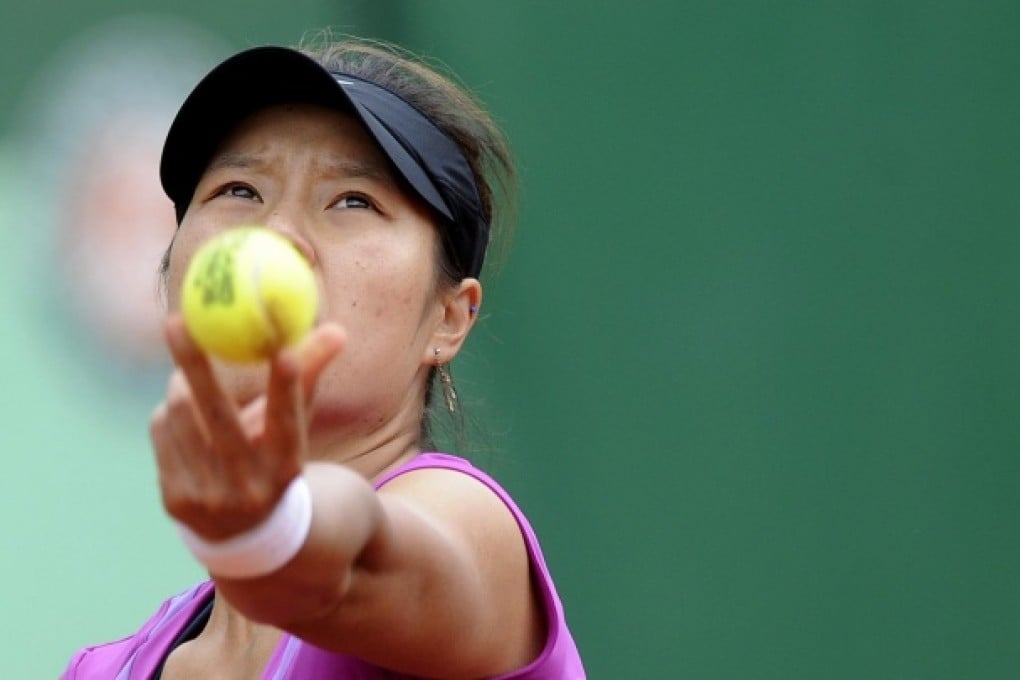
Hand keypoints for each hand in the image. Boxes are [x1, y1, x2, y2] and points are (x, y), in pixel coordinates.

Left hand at [150, 315, 344, 540]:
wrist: (245, 533)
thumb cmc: (273, 455)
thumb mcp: (294, 424)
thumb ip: (308, 376)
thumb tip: (338, 330)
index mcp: (287, 464)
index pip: (288, 419)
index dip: (287, 386)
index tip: (283, 349)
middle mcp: (251, 484)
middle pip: (217, 413)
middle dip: (194, 363)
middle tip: (176, 321)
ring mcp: (210, 496)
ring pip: (180, 415)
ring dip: (180, 387)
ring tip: (188, 383)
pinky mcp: (175, 501)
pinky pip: (161, 431)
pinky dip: (168, 414)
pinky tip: (182, 424)